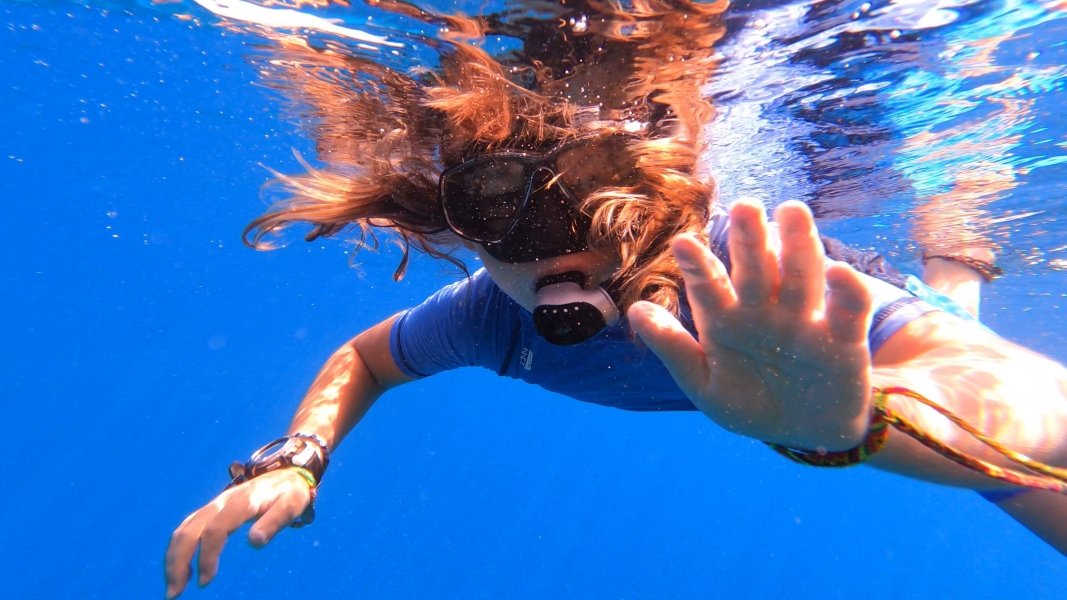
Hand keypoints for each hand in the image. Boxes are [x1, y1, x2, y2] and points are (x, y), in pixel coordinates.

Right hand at [164, 468, 312, 598]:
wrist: (286, 474)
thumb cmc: (290, 493)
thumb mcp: (292, 504)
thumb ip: (274, 522)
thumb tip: (254, 542)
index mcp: (242, 501)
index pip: (216, 529)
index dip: (207, 556)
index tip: (205, 582)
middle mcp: (222, 502)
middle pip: (191, 529)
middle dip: (178, 561)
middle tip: (175, 593)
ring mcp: (214, 505)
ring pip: (184, 529)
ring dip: (174, 558)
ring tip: (174, 587)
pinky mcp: (212, 510)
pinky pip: (188, 528)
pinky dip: (178, 549)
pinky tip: (181, 569)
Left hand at [628, 199, 873, 449]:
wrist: (804, 432)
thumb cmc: (749, 401)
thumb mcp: (704, 383)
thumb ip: (674, 348)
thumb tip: (635, 311)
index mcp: (727, 317)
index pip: (710, 284)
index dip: (699, 264)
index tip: (682, 244)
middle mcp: (764, 309)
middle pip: (756, 268)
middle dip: (749, 239)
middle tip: (744, 206)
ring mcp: (803, 320)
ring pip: (800, 276)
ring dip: (798, 246)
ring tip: (792, 212)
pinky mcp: (843, 339)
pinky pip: (847, 312)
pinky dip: (847, 292)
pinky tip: (840, 273)